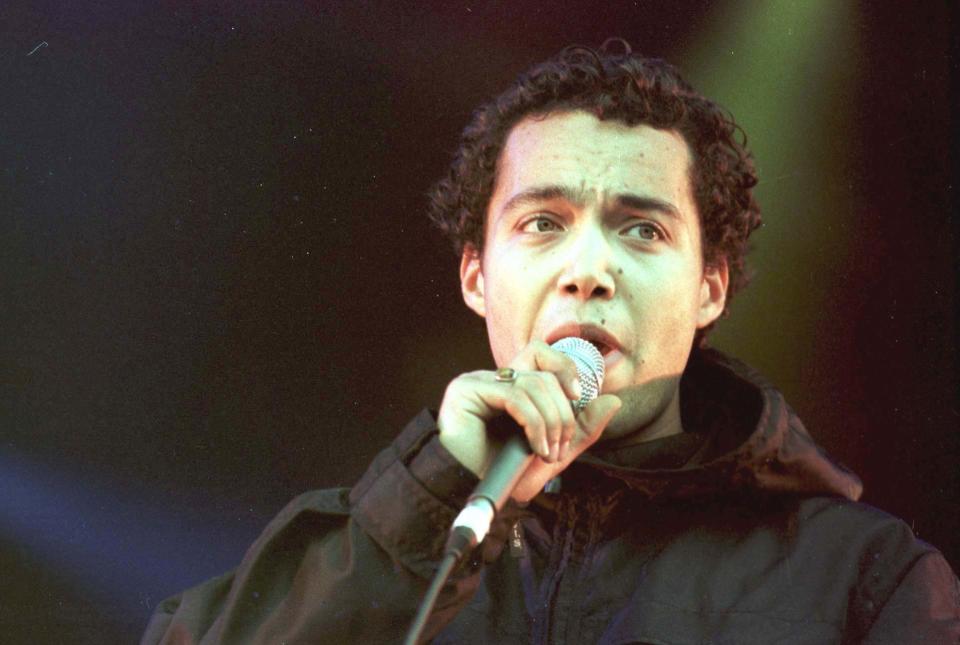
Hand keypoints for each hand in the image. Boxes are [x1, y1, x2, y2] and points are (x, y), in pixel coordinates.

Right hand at [437, 340, 621, 503]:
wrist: (472, 495)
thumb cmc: (504, 475)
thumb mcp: (553, 452)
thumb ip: (581, 429)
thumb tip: (613, 400)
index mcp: (511, 388)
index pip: (540, 353)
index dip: (565, 367)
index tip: (578, 396)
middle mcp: (493, 380)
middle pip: (543, 371)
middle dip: (563, 412)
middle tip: (561, 445)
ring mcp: (477, 382)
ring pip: (534, 384)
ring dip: (551, 422)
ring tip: (547, 453)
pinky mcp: (466, 390)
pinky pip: (516, 396)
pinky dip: (535, 424)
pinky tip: (535, 447)